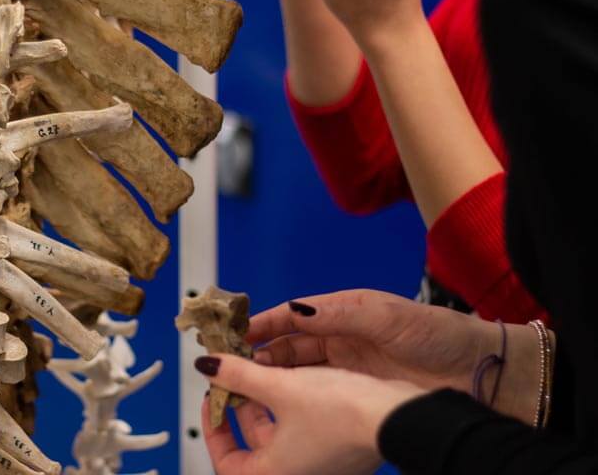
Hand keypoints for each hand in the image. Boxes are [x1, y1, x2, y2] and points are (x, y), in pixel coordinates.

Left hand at [198, 355, 424, 474]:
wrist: (399, 417)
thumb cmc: (343, 413)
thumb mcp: (280, 386)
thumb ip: (238, 375)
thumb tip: (208, 365)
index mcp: (274, 474)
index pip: (227, 464)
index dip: (214, 431)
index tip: (213, 401)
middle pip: (252, 447)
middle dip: (241, 408)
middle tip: (235, 378)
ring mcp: (319, 466)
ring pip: (278, 435)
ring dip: (265, 404)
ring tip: (261, 371)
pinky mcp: (338, 453)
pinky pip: (302, 432)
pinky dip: (290, 407)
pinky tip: (292, 378)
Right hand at [249, 290, 540, 423]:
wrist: (480, 371)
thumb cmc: (439, 335)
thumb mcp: (384, 317)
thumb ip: (337, 314)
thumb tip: (292, 310)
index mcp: (344, 311)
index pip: (289, 314)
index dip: (259, 323)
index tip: (232, 332)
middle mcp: (341, 336)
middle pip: (286, 343)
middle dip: (257, 351)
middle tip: (229, 364)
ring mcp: (347, 366)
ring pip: (296, 368)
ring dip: (270, 374)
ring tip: (242, 383)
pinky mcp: (356, 391)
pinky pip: (314, 390)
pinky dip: (291, 393)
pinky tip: (275, 400)